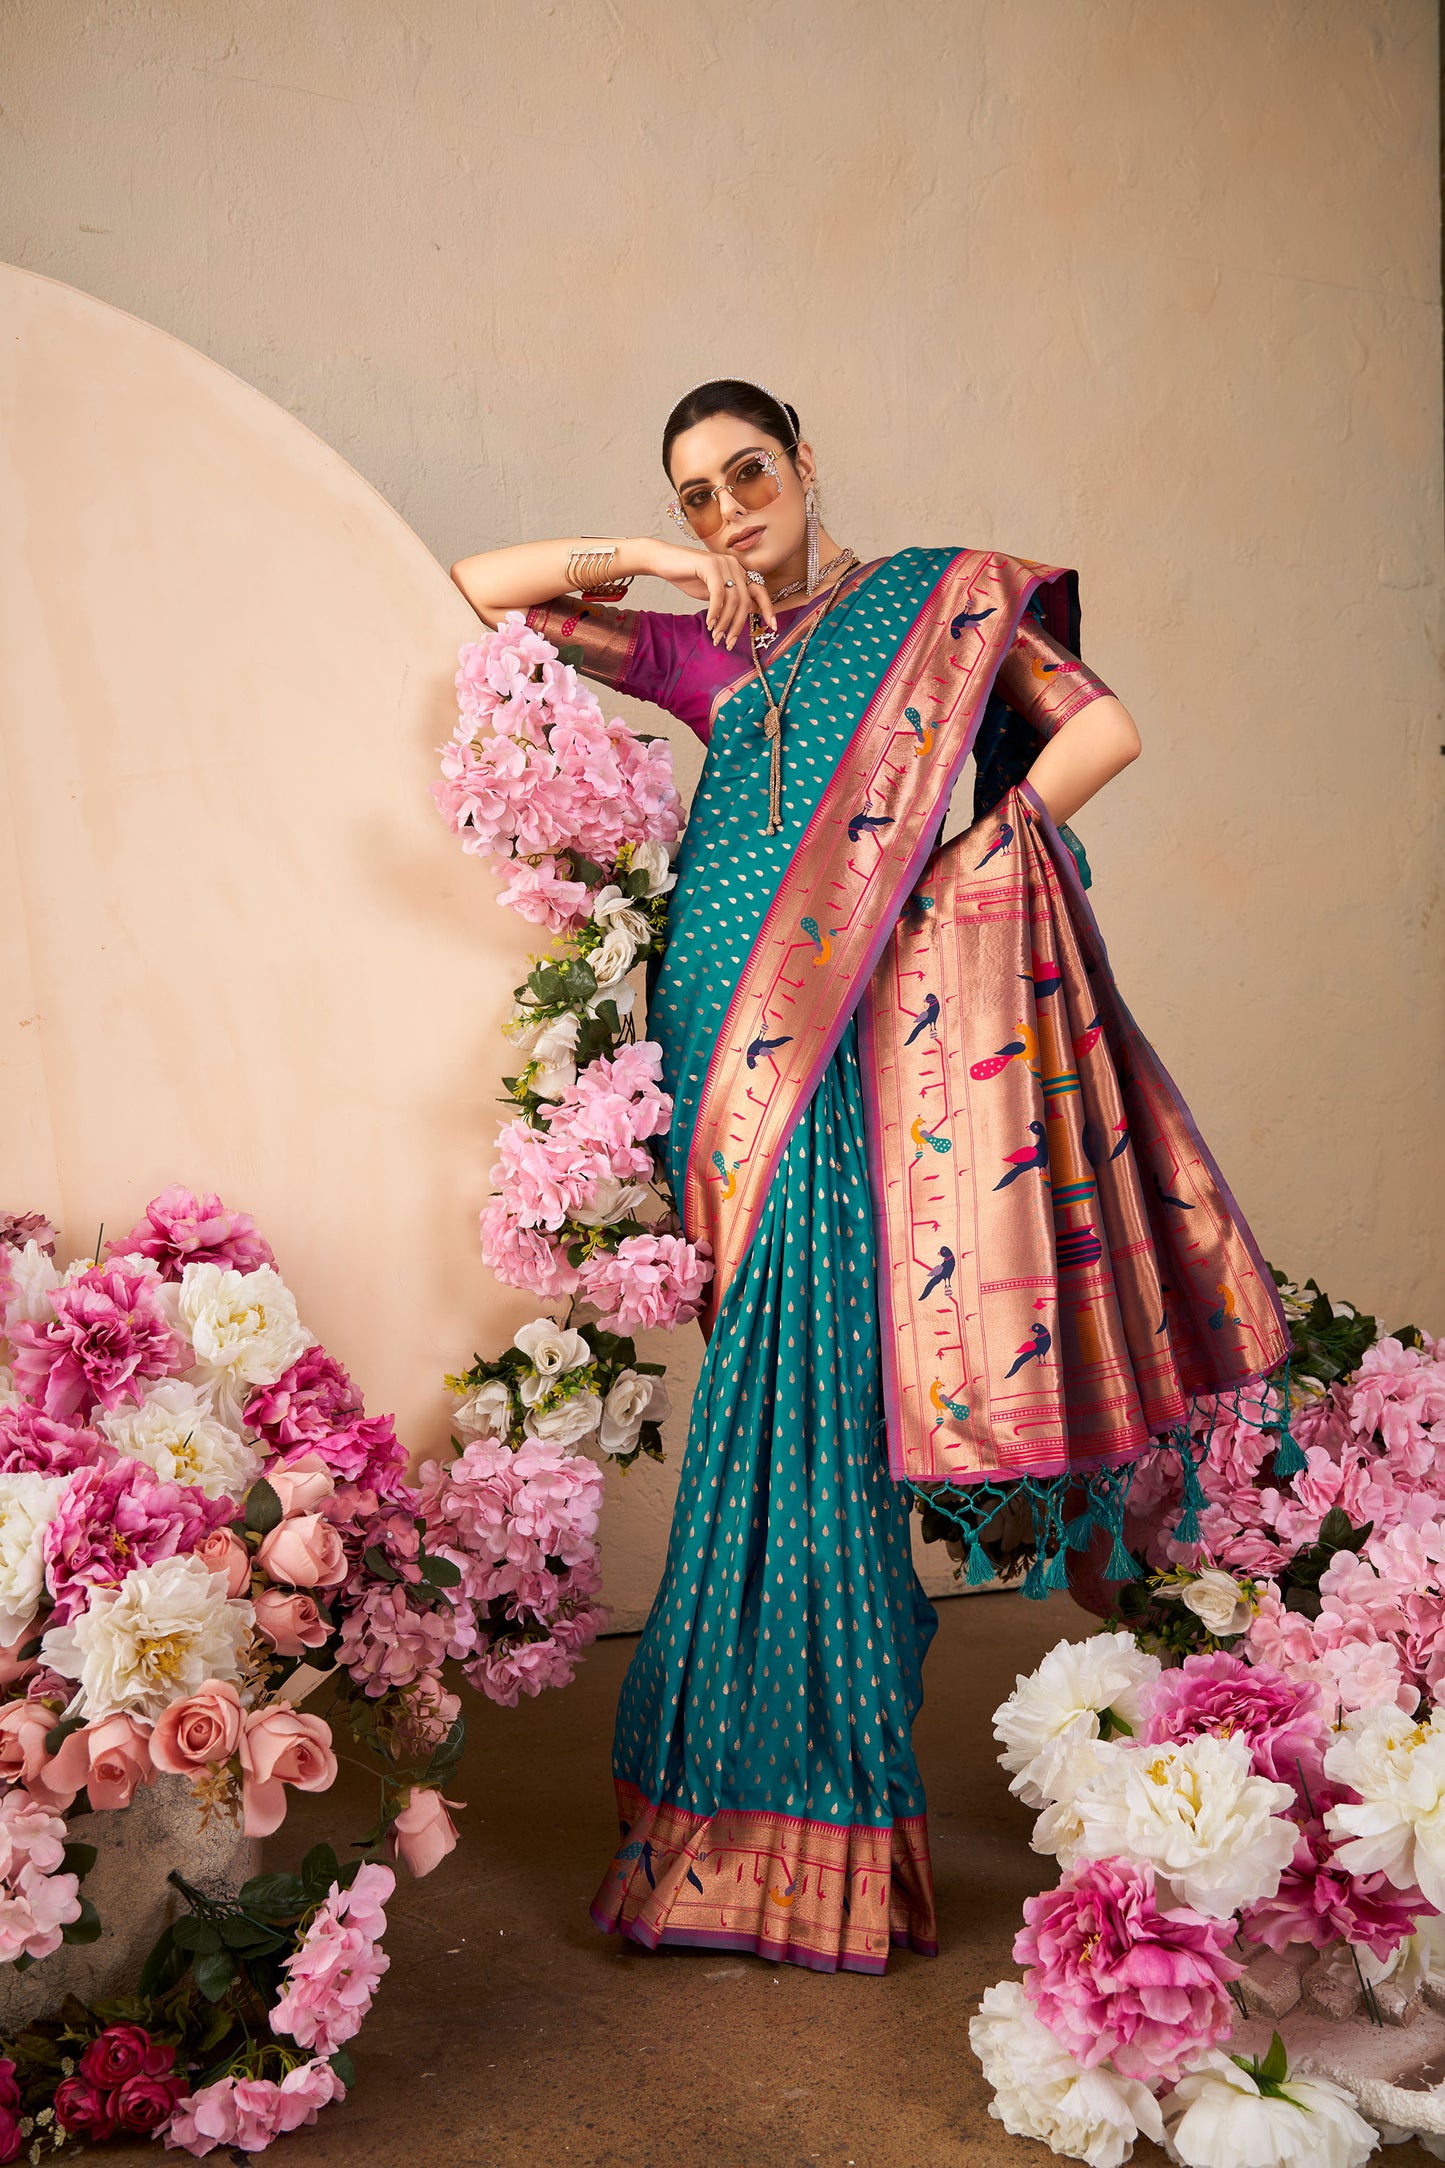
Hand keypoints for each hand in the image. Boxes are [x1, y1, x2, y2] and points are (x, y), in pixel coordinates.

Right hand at [633, 538, 776, 649]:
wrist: (663, 561)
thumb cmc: (688, 578)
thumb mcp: (713, 593)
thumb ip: (730, 601)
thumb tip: (746, 615)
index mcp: (738, 571)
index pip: (760, 591)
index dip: (768, 609)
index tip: (772, 627)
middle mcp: (734, 565)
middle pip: (746, 601)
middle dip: (739, 625)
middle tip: (730, 642)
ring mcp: (723, 563)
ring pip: (733, 600)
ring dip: (725, 623)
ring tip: (716, 636)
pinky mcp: (709, 565)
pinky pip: (718, 595)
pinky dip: (715, 612)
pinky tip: (709, 623)